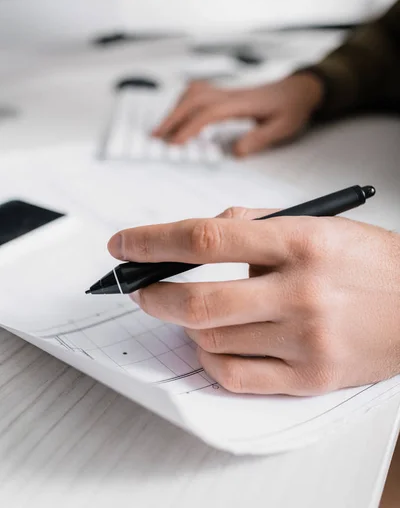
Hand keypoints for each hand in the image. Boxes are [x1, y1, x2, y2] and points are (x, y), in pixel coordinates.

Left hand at [108, 208, 399, 395]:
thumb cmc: (365, 260)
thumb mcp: (315, 223)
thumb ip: (253, 222)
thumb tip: (195, 236)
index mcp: (300, 241)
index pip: (207, 237)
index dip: (154, 241)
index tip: (124, 244)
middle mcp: (301, 291)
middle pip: (199, 300)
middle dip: (153, 294)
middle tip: (141, 288)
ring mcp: (306, 339)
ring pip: (212, 340)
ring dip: (186, 325)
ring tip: (192, 311)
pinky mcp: (310, 377)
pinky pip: (235, 376)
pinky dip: (209, 358)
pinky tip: (212, 342)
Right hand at [152, 73, 322, 155]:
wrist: (298, 90)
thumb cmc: (291, 109)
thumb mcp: (282, 128)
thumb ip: (259, 139)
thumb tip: (235, 152)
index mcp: (242, 104)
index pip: (209, 113)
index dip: (190, 127)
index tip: (176, 143)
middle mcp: (230, 94)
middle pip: (193, 100)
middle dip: (172, 118)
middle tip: (156, 137)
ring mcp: (226, 92)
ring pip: (193, 93)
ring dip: (175, 109)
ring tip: (162, 129)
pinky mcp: (225, 93)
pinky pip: (198, 93)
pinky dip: (183, 103)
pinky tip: (178, 115)